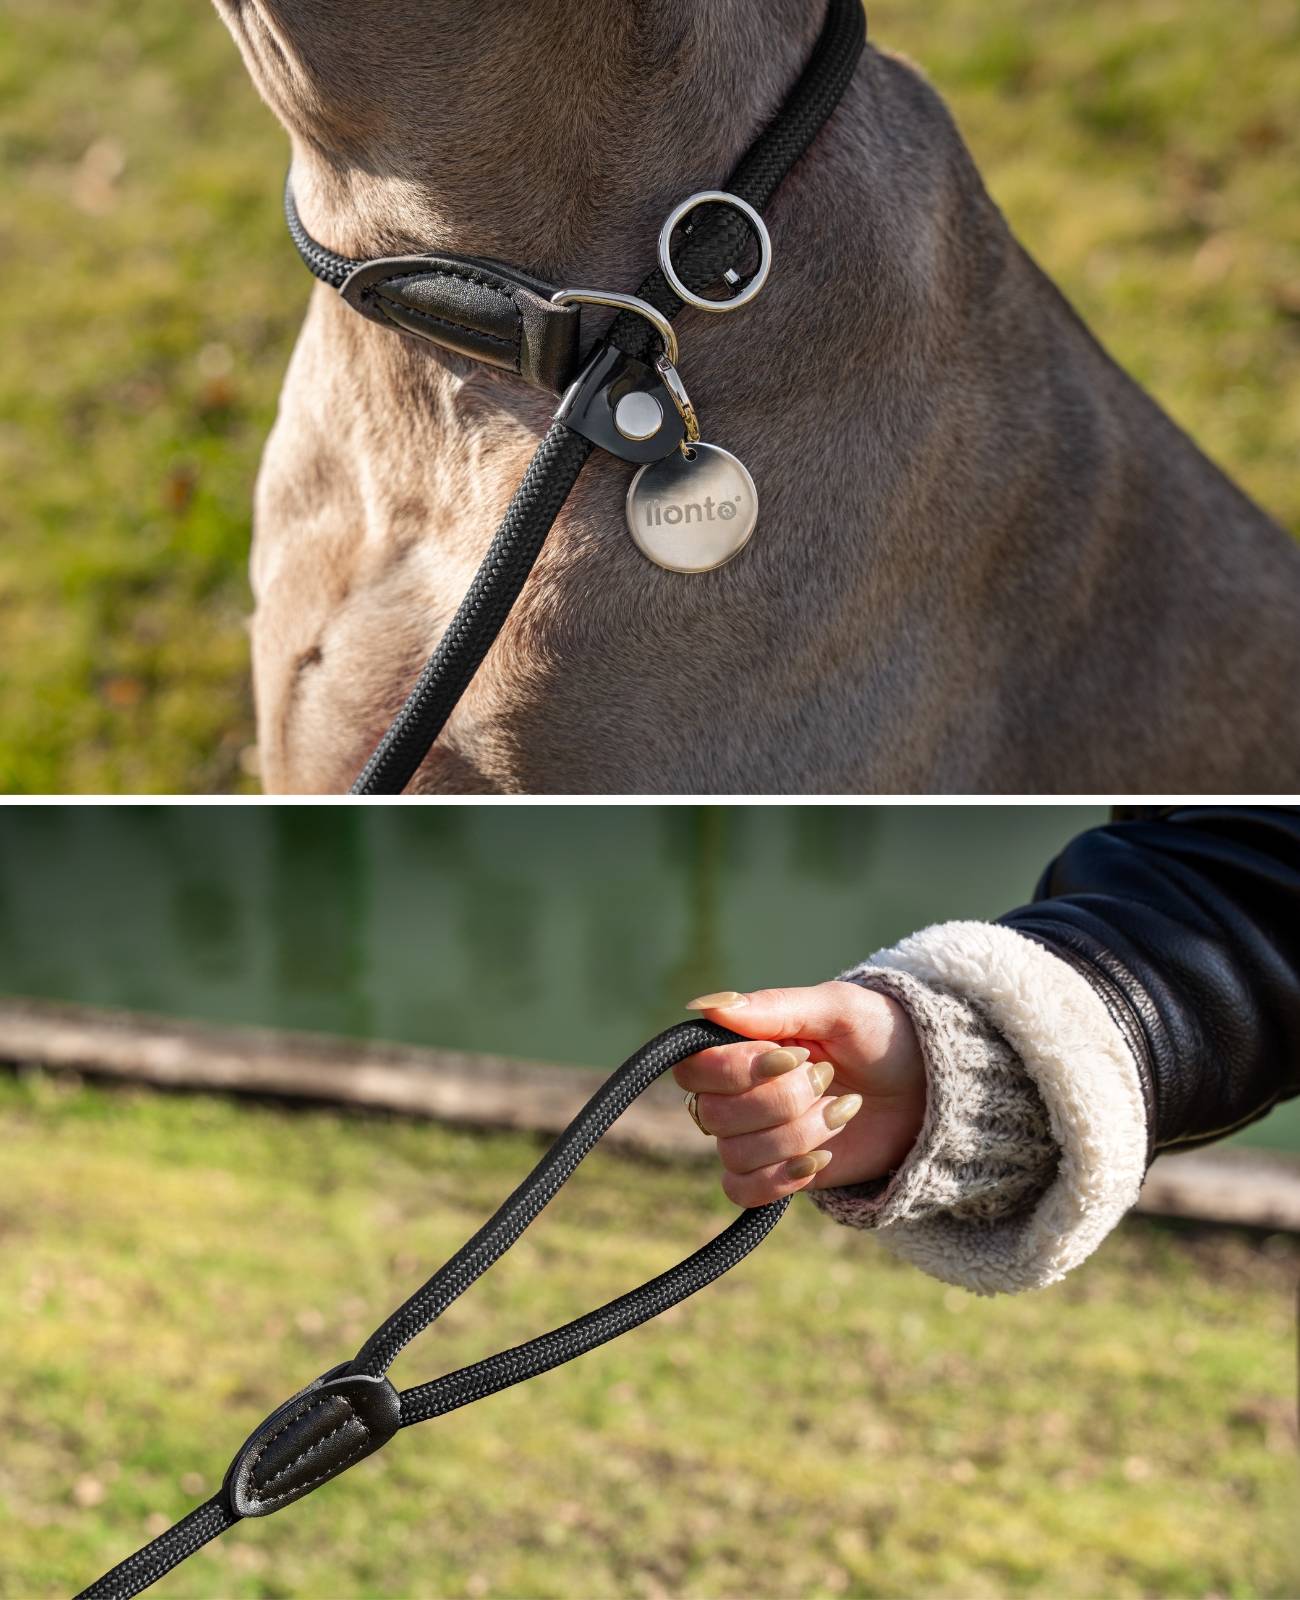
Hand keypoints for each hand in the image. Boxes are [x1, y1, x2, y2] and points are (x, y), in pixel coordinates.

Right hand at [673, 981, 924, 1206]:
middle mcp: (737, 1091)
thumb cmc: (879, 1034)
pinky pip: (742, 1191)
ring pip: (736, 1153)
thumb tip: (704, 1005)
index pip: (696, 1068)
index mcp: (741, 1044)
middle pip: (715, 1114)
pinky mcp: (774, 1172)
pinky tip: (821, 1158)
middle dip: (782, 1101)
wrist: (925, 1087)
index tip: (793, 1056)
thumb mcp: (837, 1008)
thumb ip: (773, 1007)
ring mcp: (754, 1134)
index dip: (737, 1070)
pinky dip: (781, 1178)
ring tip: (840, 1113)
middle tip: (827, 1078)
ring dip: (797, 1135)